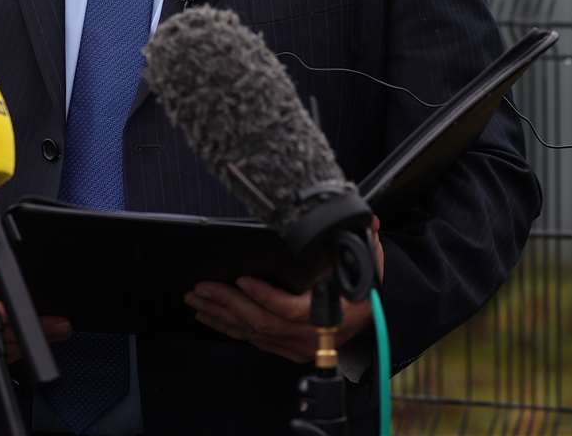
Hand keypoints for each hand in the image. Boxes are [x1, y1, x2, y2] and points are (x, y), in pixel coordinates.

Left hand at [183, 219, 384, 364]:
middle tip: (203, 288)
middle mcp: (311, 336)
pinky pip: (254, 341)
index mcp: (330, 316)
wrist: (373, 317)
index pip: (290, 310)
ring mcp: (298, 346)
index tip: (242, 279)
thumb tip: (366, 221)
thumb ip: (363, 242)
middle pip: (262, 322)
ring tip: (197, 300)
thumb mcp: (368, 263)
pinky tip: (212, 317)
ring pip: (253, 333)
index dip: (264, 296)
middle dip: (228, 304)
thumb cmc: (366, 289)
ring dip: (222, 316)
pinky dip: (230, 328)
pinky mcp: (288, 350)